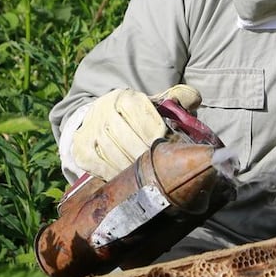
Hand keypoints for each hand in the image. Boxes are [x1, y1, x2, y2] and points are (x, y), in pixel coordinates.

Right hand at [72, 85, 200, 180]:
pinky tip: (123, 178)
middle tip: (160, 169)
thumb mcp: (156, 102)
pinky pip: (97, 165)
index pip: (147, 122)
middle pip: (129, 140)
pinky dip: (111, 174)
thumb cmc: (137, 112)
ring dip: (130, 168)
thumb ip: (178, 98)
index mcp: (126, 98)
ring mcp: (91, 129)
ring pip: (113, 154)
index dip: (160, 138)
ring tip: (145, 177)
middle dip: (146, 157)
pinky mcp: (81, 147)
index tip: (170, 150)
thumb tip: (194, 99)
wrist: (99, 114)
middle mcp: (105, 110)